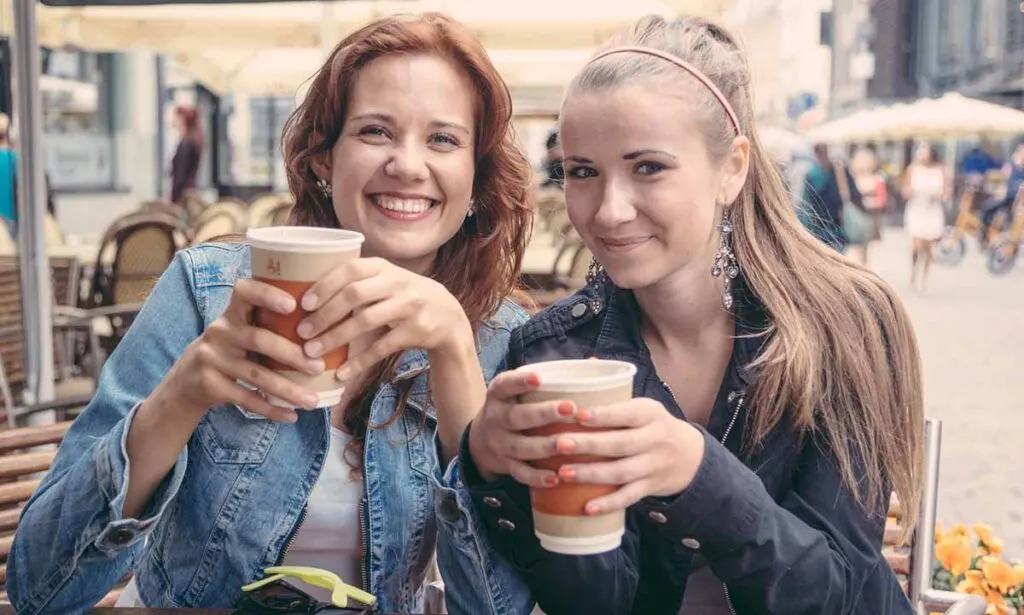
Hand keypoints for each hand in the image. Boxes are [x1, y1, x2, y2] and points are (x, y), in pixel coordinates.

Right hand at [160, 279, 326, 422]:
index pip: (244, 292)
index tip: (293, 304)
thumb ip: (268, 323)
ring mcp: (213, 359)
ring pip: (256, 375)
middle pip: (259, 339)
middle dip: (292, 354)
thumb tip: (325, 324)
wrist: (187, 380)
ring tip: (313, 400)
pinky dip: (271, 409)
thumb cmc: (230, 349)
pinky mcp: (210, 385)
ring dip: (288, 389)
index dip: (267, 295)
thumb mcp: (240, 329)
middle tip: (318, 366)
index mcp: (232, 313)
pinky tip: (291, 415)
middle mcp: (220, 332)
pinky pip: (245, 398)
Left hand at [294, 257, 473, 381]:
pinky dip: (360, 361)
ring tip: (313, 352)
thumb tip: (306, 297)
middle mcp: (398, 283)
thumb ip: (357, 283)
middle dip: (325, 314)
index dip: (325, 285)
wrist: (448, 316)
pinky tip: (342, 372)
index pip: (351, 269)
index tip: (304, 303)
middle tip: (302, 332)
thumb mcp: (386, 280)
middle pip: (355, 295)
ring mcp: (409, 306)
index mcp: (383, 267)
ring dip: (336, 338)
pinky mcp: (416, 330)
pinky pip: (382, 347)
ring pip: (366, 321)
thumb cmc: (404, 297)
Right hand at [467, 370, 578, 484]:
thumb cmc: (514, 407)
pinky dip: (537, 477)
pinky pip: (520, 473)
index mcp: (499, 394)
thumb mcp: (518, 390)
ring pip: (521, 446)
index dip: (520, 381)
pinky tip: (555, 478)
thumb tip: (594, 361)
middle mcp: (496, 418)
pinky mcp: (505, 464)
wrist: (480, 441)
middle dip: (544, 413)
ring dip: (544, 446)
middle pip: (518, 416)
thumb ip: (550, 378)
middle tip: (569, 408)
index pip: (506, 384)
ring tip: (567, 444)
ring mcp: (500, 443)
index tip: (539, 377)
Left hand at [553, 398, 705, 514]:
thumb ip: (615, 391)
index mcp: (649, 413)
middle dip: (589, 445)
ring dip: (591, 473)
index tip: (577, 414)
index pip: (626, 413)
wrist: (690, 456)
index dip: (603, 414)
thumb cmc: (652, 425)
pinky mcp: (650, 487)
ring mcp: (653, 465)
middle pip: (620, 443)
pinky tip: (587, 507)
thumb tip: (588, 361)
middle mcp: (654, 439)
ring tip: (563, 473)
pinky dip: (608, 503)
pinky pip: (629, 497)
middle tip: (559, 444)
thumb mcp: (642, 405)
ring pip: (622, 471)